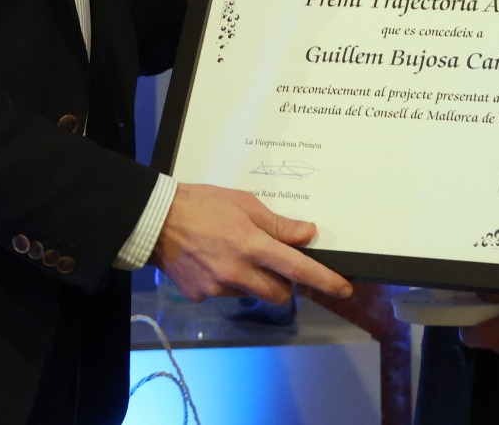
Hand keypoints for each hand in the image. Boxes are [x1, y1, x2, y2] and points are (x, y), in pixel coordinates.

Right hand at [152, 182, 351, 303]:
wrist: (155, 219)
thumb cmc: (201, 203)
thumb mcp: (243, 203)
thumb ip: (276, 224)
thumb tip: (306, 234)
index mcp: (251, 245)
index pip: (297, 268)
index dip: (323, 280)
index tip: (343, 289)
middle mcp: (237, 271)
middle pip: (279, 294)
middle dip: (284, 284)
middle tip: (274, 264)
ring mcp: (218, 287)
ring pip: (251, 293)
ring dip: (253, 280)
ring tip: (232, 254)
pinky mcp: (201, 295)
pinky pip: (225, 293)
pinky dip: (227, 281)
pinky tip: (212, 261)